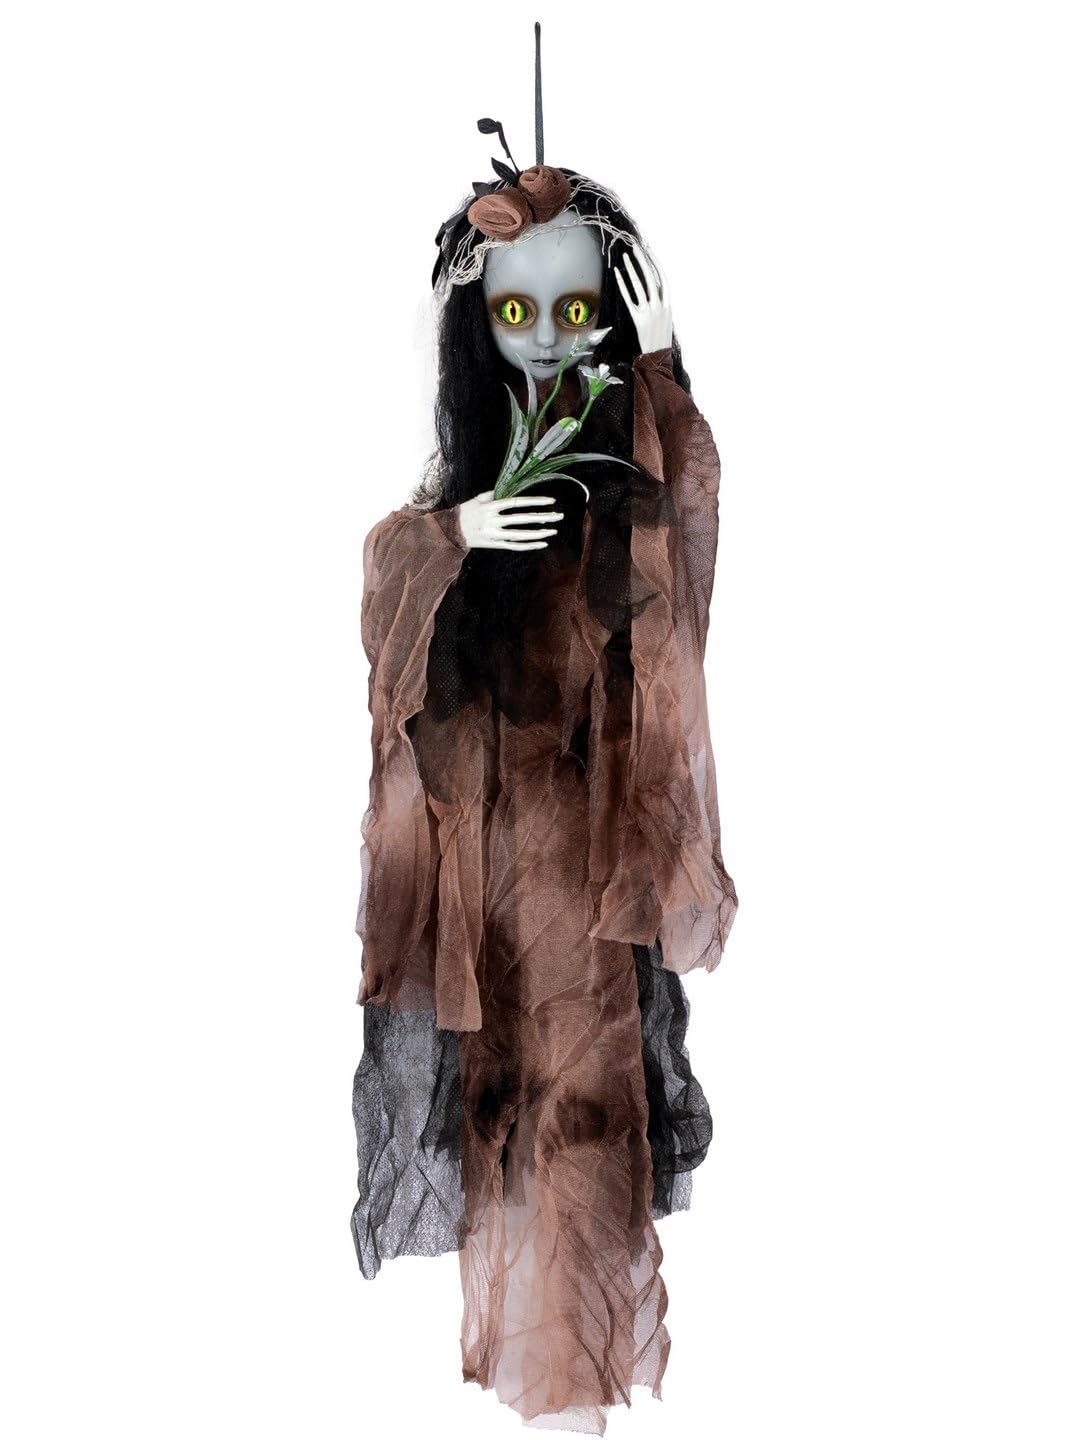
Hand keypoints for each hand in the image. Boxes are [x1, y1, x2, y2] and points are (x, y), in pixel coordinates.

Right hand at [457, 491, 562, 550]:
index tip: (550, 501)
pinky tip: (541, 543)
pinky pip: (515, 546)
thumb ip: (495, 493)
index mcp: (490, 507)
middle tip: (559, 516)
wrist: (450, 531)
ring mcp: (494, 535)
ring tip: (553, 530)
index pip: (517, 503)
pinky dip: (529, 545)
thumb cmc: (466, 512)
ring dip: (539, 533)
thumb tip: (512, 488)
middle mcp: (493, 521)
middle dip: (542, 517)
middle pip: (523, 519)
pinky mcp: (494, 545)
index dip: (535, 502)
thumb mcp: (478, 499)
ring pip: (521, 535)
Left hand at [613, 238, 672, 353]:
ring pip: (639, 285)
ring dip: (631, 268)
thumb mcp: (666, 318)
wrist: (658, 356)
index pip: (662, 277)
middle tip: (635, 246)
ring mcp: (648, 311)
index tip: (648, 250)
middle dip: (642, 260)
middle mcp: (659, 305)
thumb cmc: (661, 338)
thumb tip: (653, 289)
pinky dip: (623, 284)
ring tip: (625, 256)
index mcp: (668, 304)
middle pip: (650, 277)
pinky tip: (618, 273)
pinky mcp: (638, 318)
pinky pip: (629, 298)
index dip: (655, 263)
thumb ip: (661, 303)